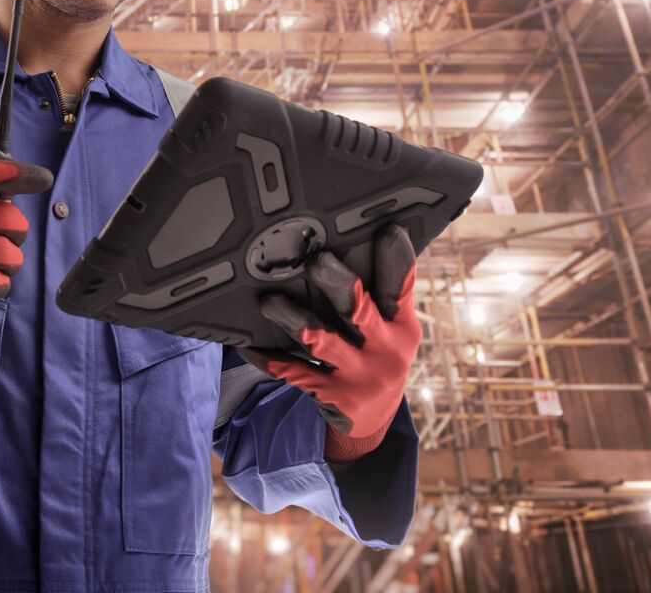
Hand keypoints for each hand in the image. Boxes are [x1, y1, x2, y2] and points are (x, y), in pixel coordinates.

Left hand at [239, 225, 419, 439]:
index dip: (396, 259)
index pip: (400, 288)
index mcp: (402, 328)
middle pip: (359, 310)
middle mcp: (385, 352)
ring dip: (292, 317)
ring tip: (269, 301)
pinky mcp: (331, 396)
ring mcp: (359, 377)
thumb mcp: (392, 332)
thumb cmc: (377, 358)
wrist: (372, 421)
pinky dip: (267, 357)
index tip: (387, 230)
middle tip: (316, 260)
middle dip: (337, 282)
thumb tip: (356, 242)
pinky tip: (247, 345)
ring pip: (319, 340)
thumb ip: (380, 298)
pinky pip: (291, 372)